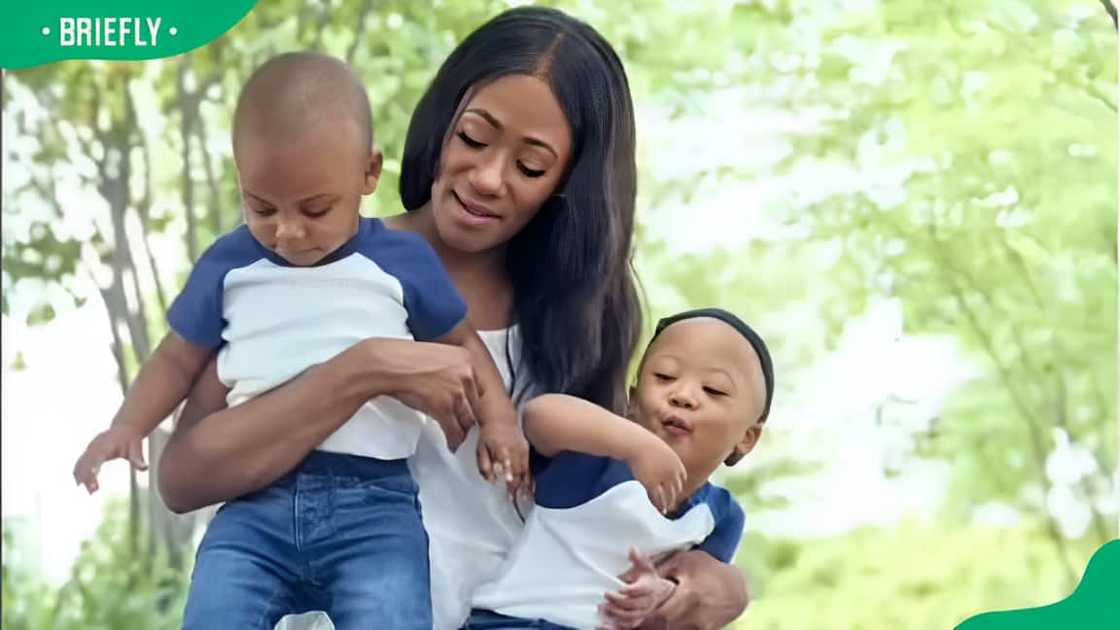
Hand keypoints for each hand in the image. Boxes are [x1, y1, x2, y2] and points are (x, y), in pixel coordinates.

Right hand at [73, 426, 146, 493]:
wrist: (125, 428)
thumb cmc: (132, 439)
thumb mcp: (136, 447)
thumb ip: (138, 458)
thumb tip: (144, 468)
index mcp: (107, 444)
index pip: (98, 457)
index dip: (94, 466)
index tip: (92, 475)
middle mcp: (96, 446)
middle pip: (87, 462)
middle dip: (87, 477)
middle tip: (93, 492)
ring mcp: (90, 448)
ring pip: (81, 463)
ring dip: (81, 477)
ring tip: (89, 492)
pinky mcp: (88, 451)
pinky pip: (80, 463)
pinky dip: (78, 473)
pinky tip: (79, 484)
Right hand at [374, 340, 480, 450]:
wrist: (389, 364)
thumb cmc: (406, 360)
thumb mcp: (437, 358)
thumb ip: (452, 371)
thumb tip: (455, 388)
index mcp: (466, 359)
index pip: (479, 387)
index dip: (474, 402)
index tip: (471, 410)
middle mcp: (466, 374)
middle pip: (476, 405)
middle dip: (470, 418)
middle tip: (466, 427)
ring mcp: (457, 391)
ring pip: (468, 419)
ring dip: (463, 432)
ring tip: (459, 439)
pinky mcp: (444, 407)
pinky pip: (454, 429)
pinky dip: (454, 439)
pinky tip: (452, 443)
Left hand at [477, 416, 529, 499]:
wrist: (500, 419)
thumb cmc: (488, 436)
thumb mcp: (480, 449)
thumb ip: (484, 465)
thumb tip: (491, 480)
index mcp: (500, 447)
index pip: (505, 460)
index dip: (508, 470)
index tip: (509, 480)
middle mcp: (513, 448)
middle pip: (516, 468)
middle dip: (515, 485)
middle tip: (512, 499)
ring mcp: (521, 449)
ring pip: (524, 469)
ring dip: (524, 485)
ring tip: (524, 498)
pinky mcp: (527, 450)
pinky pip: (529, 467)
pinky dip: (530, 479)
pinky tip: (531, 489)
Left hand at [598, 548, 675, 628]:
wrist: (660, 595)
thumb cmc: (649, 579)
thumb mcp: (645, 568)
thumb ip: (638, 559)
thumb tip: (631, 548)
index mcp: (648, 588)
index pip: (639, 591)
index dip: (629, 591)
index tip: (618, 588)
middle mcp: (646, 602)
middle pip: (632, 605)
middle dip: (618, 601)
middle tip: (605, 595)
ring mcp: (642, 612)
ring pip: (629, 616)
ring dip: (615, 613)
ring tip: (602, 607)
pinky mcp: (637, 620)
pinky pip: (627, 626)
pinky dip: (616, 625)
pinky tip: (603, 623)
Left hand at [621, 549, 749, 629]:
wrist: (737, 590)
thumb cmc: (709, 570)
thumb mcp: (684, 562)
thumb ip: (657, 567)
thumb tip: (629, 565)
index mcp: (689, 597)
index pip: (659, 613)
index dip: (638, 615)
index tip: (619, 611)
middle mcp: (693, 617)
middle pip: (659, 626)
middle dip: (636, 624)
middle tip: (613, 621)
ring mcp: (696, 628)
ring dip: (645, 627)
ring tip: (621, 625)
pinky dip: (658, 629)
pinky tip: (644, 624)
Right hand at [625, 434, 685, 513]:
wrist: (636, 443)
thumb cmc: (643, 442)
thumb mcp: (659, 448)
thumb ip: (662, 458)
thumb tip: (658, 461)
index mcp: (676, 462)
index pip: (682, 477)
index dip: (678, 484)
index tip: (675, 489)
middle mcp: (672, 472)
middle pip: (676, 488)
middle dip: (673, 496)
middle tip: (670, 502)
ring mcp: (663, 479)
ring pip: (668, 495)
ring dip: (667, 503)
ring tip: (665, 510)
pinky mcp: (652, 484)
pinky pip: (657, 497)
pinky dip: (658, 504)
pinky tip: (658, 508)